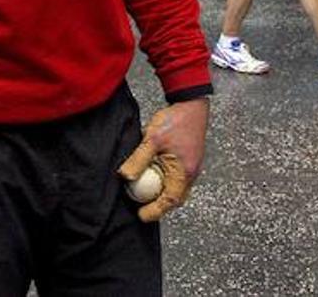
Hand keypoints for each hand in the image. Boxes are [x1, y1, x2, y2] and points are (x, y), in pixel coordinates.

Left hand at [116, 98, 208, 222]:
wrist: (191, 103)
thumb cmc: (175, 120)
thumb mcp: (152, 140)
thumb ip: (138, 159)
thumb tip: (126, 176)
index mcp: (184, 171)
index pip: (170, 200)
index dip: (155, 211)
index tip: (141, 215)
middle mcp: (191, 172)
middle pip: (175, 198)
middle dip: (158, 205)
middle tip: (141, 207)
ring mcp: (192, 166)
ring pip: (176, 188)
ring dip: (162, 192)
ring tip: (144, 191)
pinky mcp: (189, 159)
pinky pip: (177, 177)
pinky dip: (165, 181)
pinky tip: (153, 173)